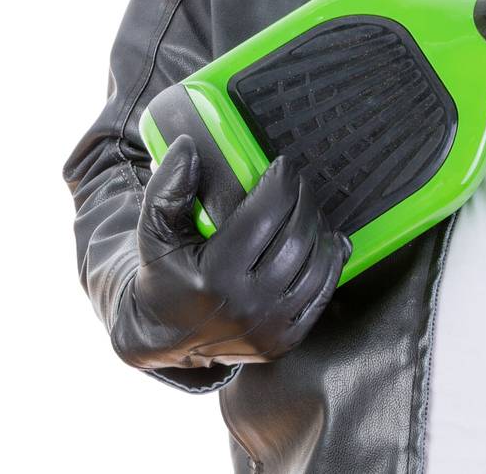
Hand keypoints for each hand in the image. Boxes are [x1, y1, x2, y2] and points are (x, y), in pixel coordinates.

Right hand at [113, 135, 351, 369]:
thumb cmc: (164, 275)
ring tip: (309, 208)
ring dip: (320, 228)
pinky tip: (327, 241)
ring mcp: (269, 326)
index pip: (264, 216)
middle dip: (304, 200)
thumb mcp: (154, 232)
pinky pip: (322, 293)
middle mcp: (246, 304)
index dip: (282, 183)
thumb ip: (167, 188)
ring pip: (316, 264)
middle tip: (298, 183)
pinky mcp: (285, 340)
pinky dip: (330, 262)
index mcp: (215, 274)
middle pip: (296, 237)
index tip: (283, 165)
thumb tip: (189, 145)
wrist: (166, 337)